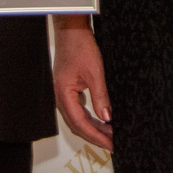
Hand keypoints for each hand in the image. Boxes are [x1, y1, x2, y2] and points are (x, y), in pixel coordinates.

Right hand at [53, 15, 112, 149]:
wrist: (71, 28)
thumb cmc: (79, 45)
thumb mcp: (95, 72)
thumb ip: (100, 96)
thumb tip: (107, 118)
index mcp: (63, 94)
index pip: (80, 124)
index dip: (96, 136)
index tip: (109, 143)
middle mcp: (60, 96)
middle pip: (76, 124)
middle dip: (95, 135)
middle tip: (112, 143)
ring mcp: (62, 92)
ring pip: (76, 117)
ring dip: (92, 127)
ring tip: (109, 132)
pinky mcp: (67, 87)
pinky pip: (77, 108)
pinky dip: (88, 116)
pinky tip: (99, 117)